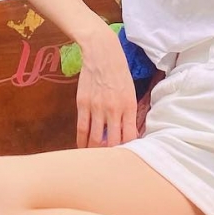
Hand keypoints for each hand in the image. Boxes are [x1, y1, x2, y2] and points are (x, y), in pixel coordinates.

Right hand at [74, 23, 138, 147]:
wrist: (102, 52)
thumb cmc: (119, 71)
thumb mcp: (131, 91)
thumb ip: (129, 112)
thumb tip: (128, 132)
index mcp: (129, 106)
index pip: (130, 136)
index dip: (129, 150)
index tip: (127, 156)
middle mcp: (114, 109)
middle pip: (113, 142)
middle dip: (112, 155)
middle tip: (111, 162)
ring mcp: (97, 107)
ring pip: (95, 139)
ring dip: (95, 152)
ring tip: (96, 159)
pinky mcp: (83, 103)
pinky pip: (82, 128)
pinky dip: (82, 142)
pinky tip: (82, 148)